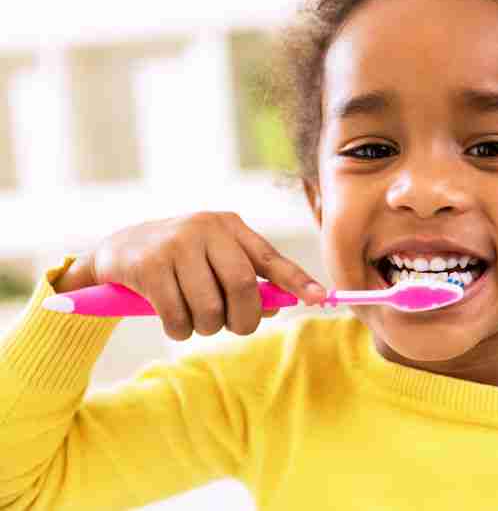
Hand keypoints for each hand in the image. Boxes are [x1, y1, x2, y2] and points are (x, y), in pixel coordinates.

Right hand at [53, 212, 325, 340]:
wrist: (119, 250)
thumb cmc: (182, 261)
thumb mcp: (216, 261)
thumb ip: (249, 280)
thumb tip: (280, 305)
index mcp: (230, 226)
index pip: (270, 257)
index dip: (297, 280)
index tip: (320, 298)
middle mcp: (206, 228)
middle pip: (242, 285)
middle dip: (244, 318)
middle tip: (236, 328)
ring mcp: (175, 244)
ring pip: (209, 306)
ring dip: (207, 328)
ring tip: (197, 322)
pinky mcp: (148, 265)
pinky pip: (177, 316)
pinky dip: (180, 330)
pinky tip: (173, 321)